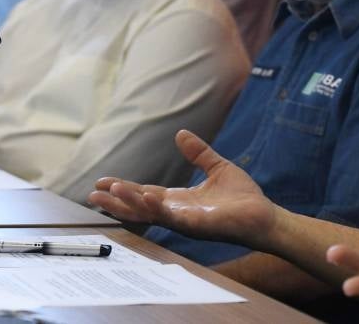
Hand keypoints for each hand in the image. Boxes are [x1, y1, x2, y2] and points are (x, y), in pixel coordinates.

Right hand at [88, 130, 274, 246]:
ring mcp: (185, 220)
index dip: (125, 189)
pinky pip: (172, 218)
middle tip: (93, 193)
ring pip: (150, 213)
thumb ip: (199, 153)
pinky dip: (158, 209)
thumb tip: (181, 133)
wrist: (264, 215)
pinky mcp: (197, 225)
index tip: (105, 182)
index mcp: (180, 200)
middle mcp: (178, 212)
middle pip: (140, 207)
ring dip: (129, 204)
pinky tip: (145, 198)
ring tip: (109, 193)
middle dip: (117, 201)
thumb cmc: (243, 197)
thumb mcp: (218, 167)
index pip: (146, 194)